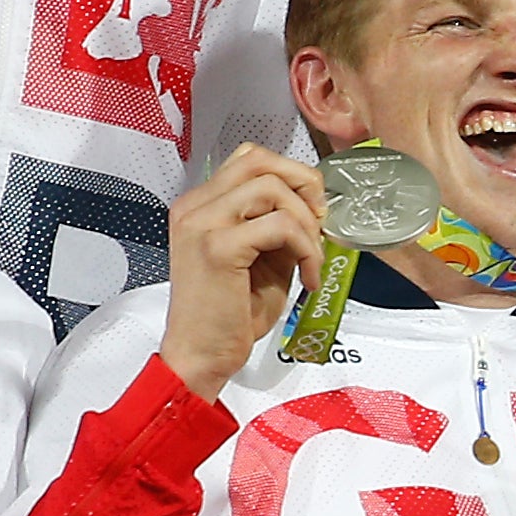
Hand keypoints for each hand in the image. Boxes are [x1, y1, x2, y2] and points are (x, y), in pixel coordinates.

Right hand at [158, 144, 330, 394]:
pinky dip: (306, 249)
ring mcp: (202, 224)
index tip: (311, 213)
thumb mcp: (261, 258)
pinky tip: (307, 278)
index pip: (250, 159)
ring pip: (273, 188)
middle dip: (304, 186)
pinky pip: (280, 226)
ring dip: (306, 224)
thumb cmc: (230, 315)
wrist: (202, 355)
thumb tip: (315, 206)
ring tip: (311, 260)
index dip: (291, 177)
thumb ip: (279, 226)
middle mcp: (195, 207)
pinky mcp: (218, 247)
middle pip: (261, 161)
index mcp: (200, 205)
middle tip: (319, 225)